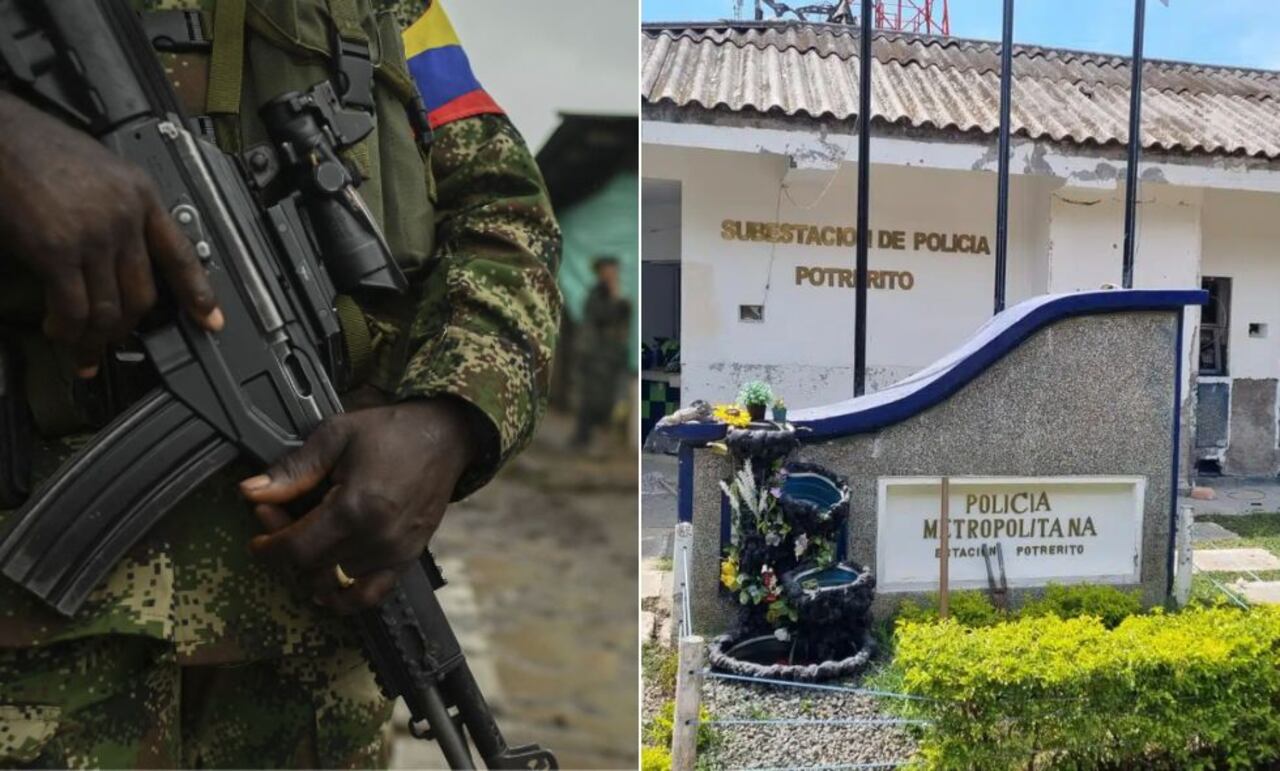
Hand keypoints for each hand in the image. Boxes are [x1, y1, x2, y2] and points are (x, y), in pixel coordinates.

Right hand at [0, 91, 221, 377]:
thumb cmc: (39, 148)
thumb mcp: (101, 171)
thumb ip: (120, 210)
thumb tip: (121, 253)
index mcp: (141, 195)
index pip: (180, 254)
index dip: (198, 293)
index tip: (211, 320)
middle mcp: (125, 217)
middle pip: (144, 293)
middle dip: (129, 327)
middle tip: (115, 341)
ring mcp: (94, 235)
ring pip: (110, 308)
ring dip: (96, 338)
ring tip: (85, 348)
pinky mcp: (57, 250)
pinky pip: (73, 307)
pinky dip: (68, 330)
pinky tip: (60, 332)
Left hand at [239, 398, 479, 612]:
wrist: (444, 436)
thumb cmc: (393, 431)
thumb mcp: (336, 435)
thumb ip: (293, 469)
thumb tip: (251, 491)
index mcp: (356, 507)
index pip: (296, 548)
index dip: (268, 547)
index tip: (258, 538)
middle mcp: (376, 537)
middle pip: (311, 566)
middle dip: (285, 548)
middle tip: (279, 519)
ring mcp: (394, 552)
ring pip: (334, 580)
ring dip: (311, 566)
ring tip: (308, 538)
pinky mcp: (408, 558)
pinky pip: (371, 595)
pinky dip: (346, 598)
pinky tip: (328, 587)